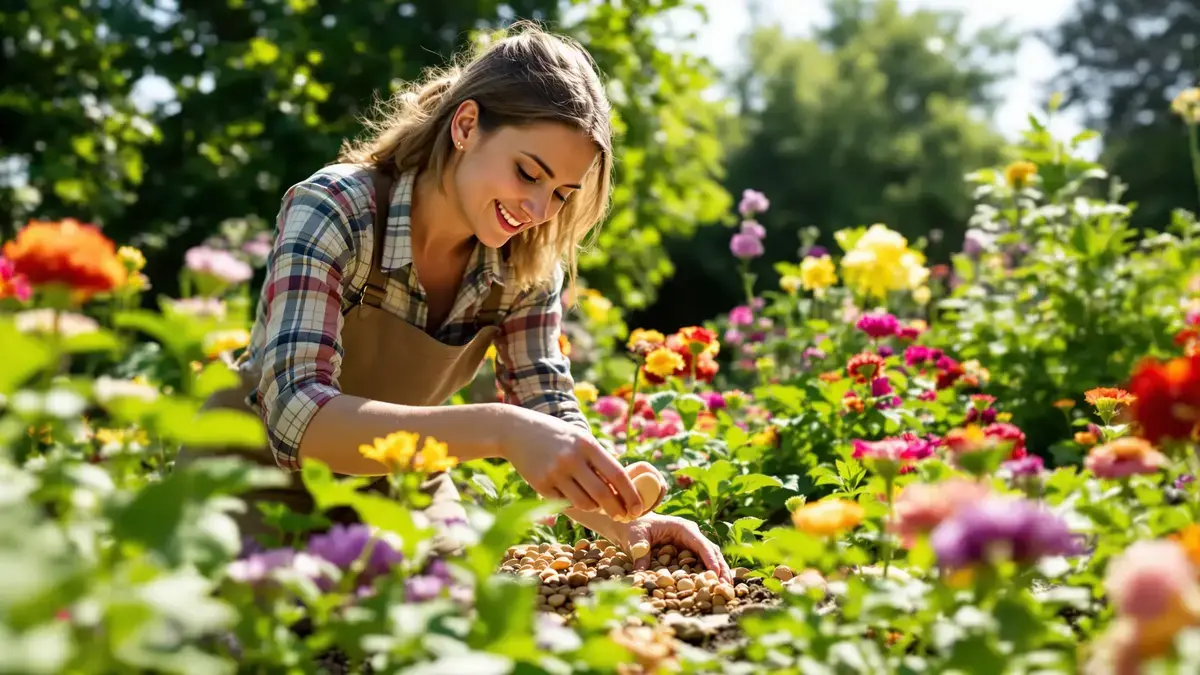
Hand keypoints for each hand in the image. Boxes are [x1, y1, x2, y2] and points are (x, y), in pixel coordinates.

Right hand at [501, 409, 641, 519]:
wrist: (516, 430)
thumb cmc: (556, 435)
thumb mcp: (580, 438)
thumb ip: (599, 459)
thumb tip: (623, 487)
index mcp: (587, 444)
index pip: (618, 475)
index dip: (631, 495)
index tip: (638, 508)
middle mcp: (571, 459)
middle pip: (603, 494)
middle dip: (617, 510)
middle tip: (623, 516)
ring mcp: (554, 473)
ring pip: (585, 504)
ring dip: (596, 509)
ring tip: (598, 505)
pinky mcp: (540, 485)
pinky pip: (565, 504)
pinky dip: (574, 504)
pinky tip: (573, 495)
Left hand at [605, 513, 732, 583]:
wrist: (631, 522)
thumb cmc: (634, 528)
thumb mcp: (636, 540)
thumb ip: (640, 555)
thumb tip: (640, 576)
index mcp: (682, 527)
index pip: (701, 544)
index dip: (710, 559)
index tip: (717, 574)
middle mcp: (690, 534)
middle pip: (711, 550)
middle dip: (720, 567)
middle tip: (727, 584)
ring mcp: (691, 542)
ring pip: (711, 556)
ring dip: (719, 570)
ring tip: (726, 587)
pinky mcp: (688, 550)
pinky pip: (702, 560)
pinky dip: (710, 571)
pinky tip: (715, 584)